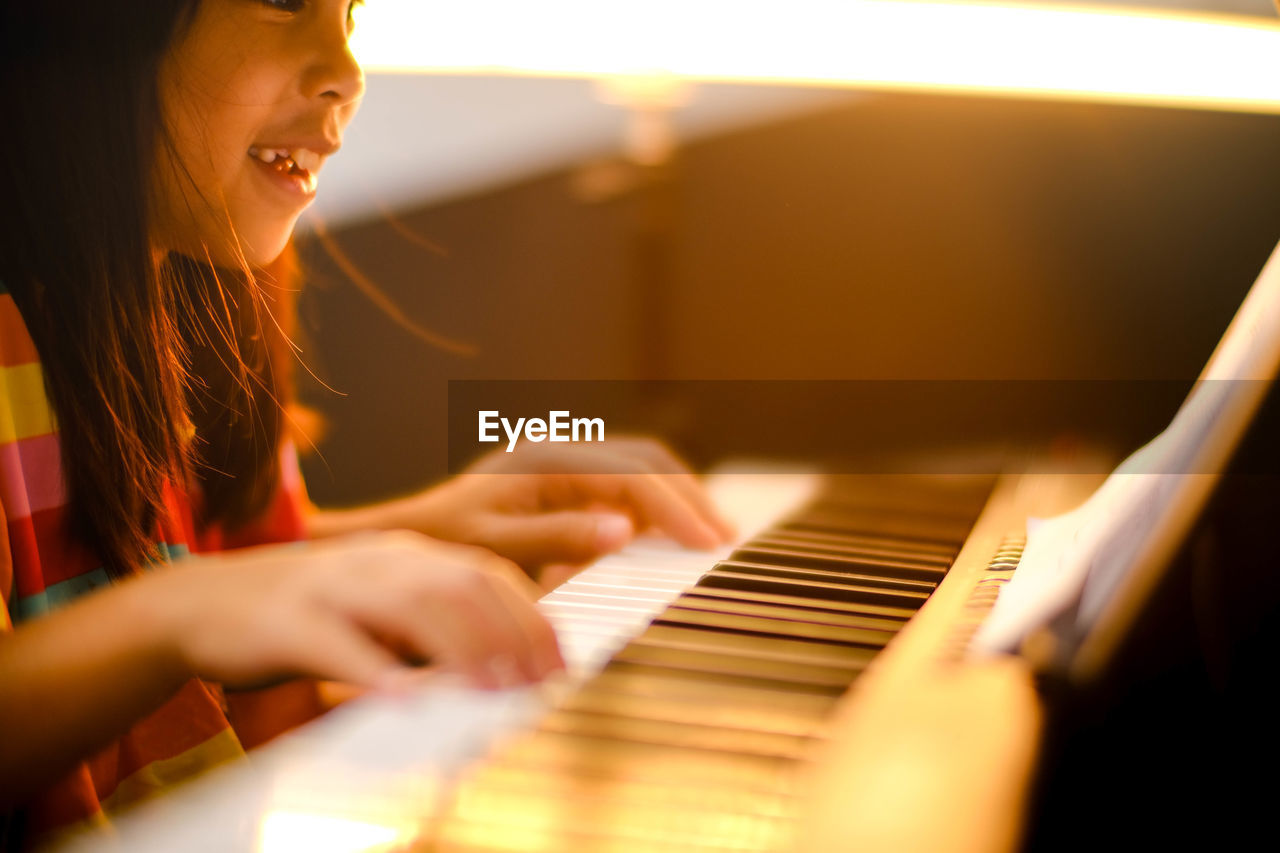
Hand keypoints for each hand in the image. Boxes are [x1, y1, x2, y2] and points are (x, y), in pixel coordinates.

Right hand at [146, 530, 561, 691]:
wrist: (203, 603)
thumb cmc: (307, 616)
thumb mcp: (379, 608)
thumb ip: (434, 629)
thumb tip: (500, 670)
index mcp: (407, 554)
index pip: (487, 573)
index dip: (530, 617)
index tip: (559, 662)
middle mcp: (378, 562)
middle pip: (461, 585)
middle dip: (510, 634)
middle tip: (537, 684)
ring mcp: (334, 586)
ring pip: (411, 606)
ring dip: (461, 651)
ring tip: (492, 691)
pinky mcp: (289, 622)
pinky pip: (340, 646)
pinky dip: (378, 673)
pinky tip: (408, 702)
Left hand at [392, 438, 736, 575]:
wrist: (407, 537)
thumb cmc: (443, 543)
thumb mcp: (495, 546)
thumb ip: (559, 537)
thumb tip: (623, 530)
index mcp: (546, 460)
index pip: (631, 475)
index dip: (675, 507)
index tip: (707, 542)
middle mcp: (561, 452)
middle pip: (646, 461)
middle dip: (688, 497)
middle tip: (722, 538)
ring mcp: (565, 465)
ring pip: (640, 471)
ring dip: (674, 501)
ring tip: (706, 537)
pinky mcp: (565, 485)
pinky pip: (622, 489)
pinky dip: (651, 511)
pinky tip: (666, 539)